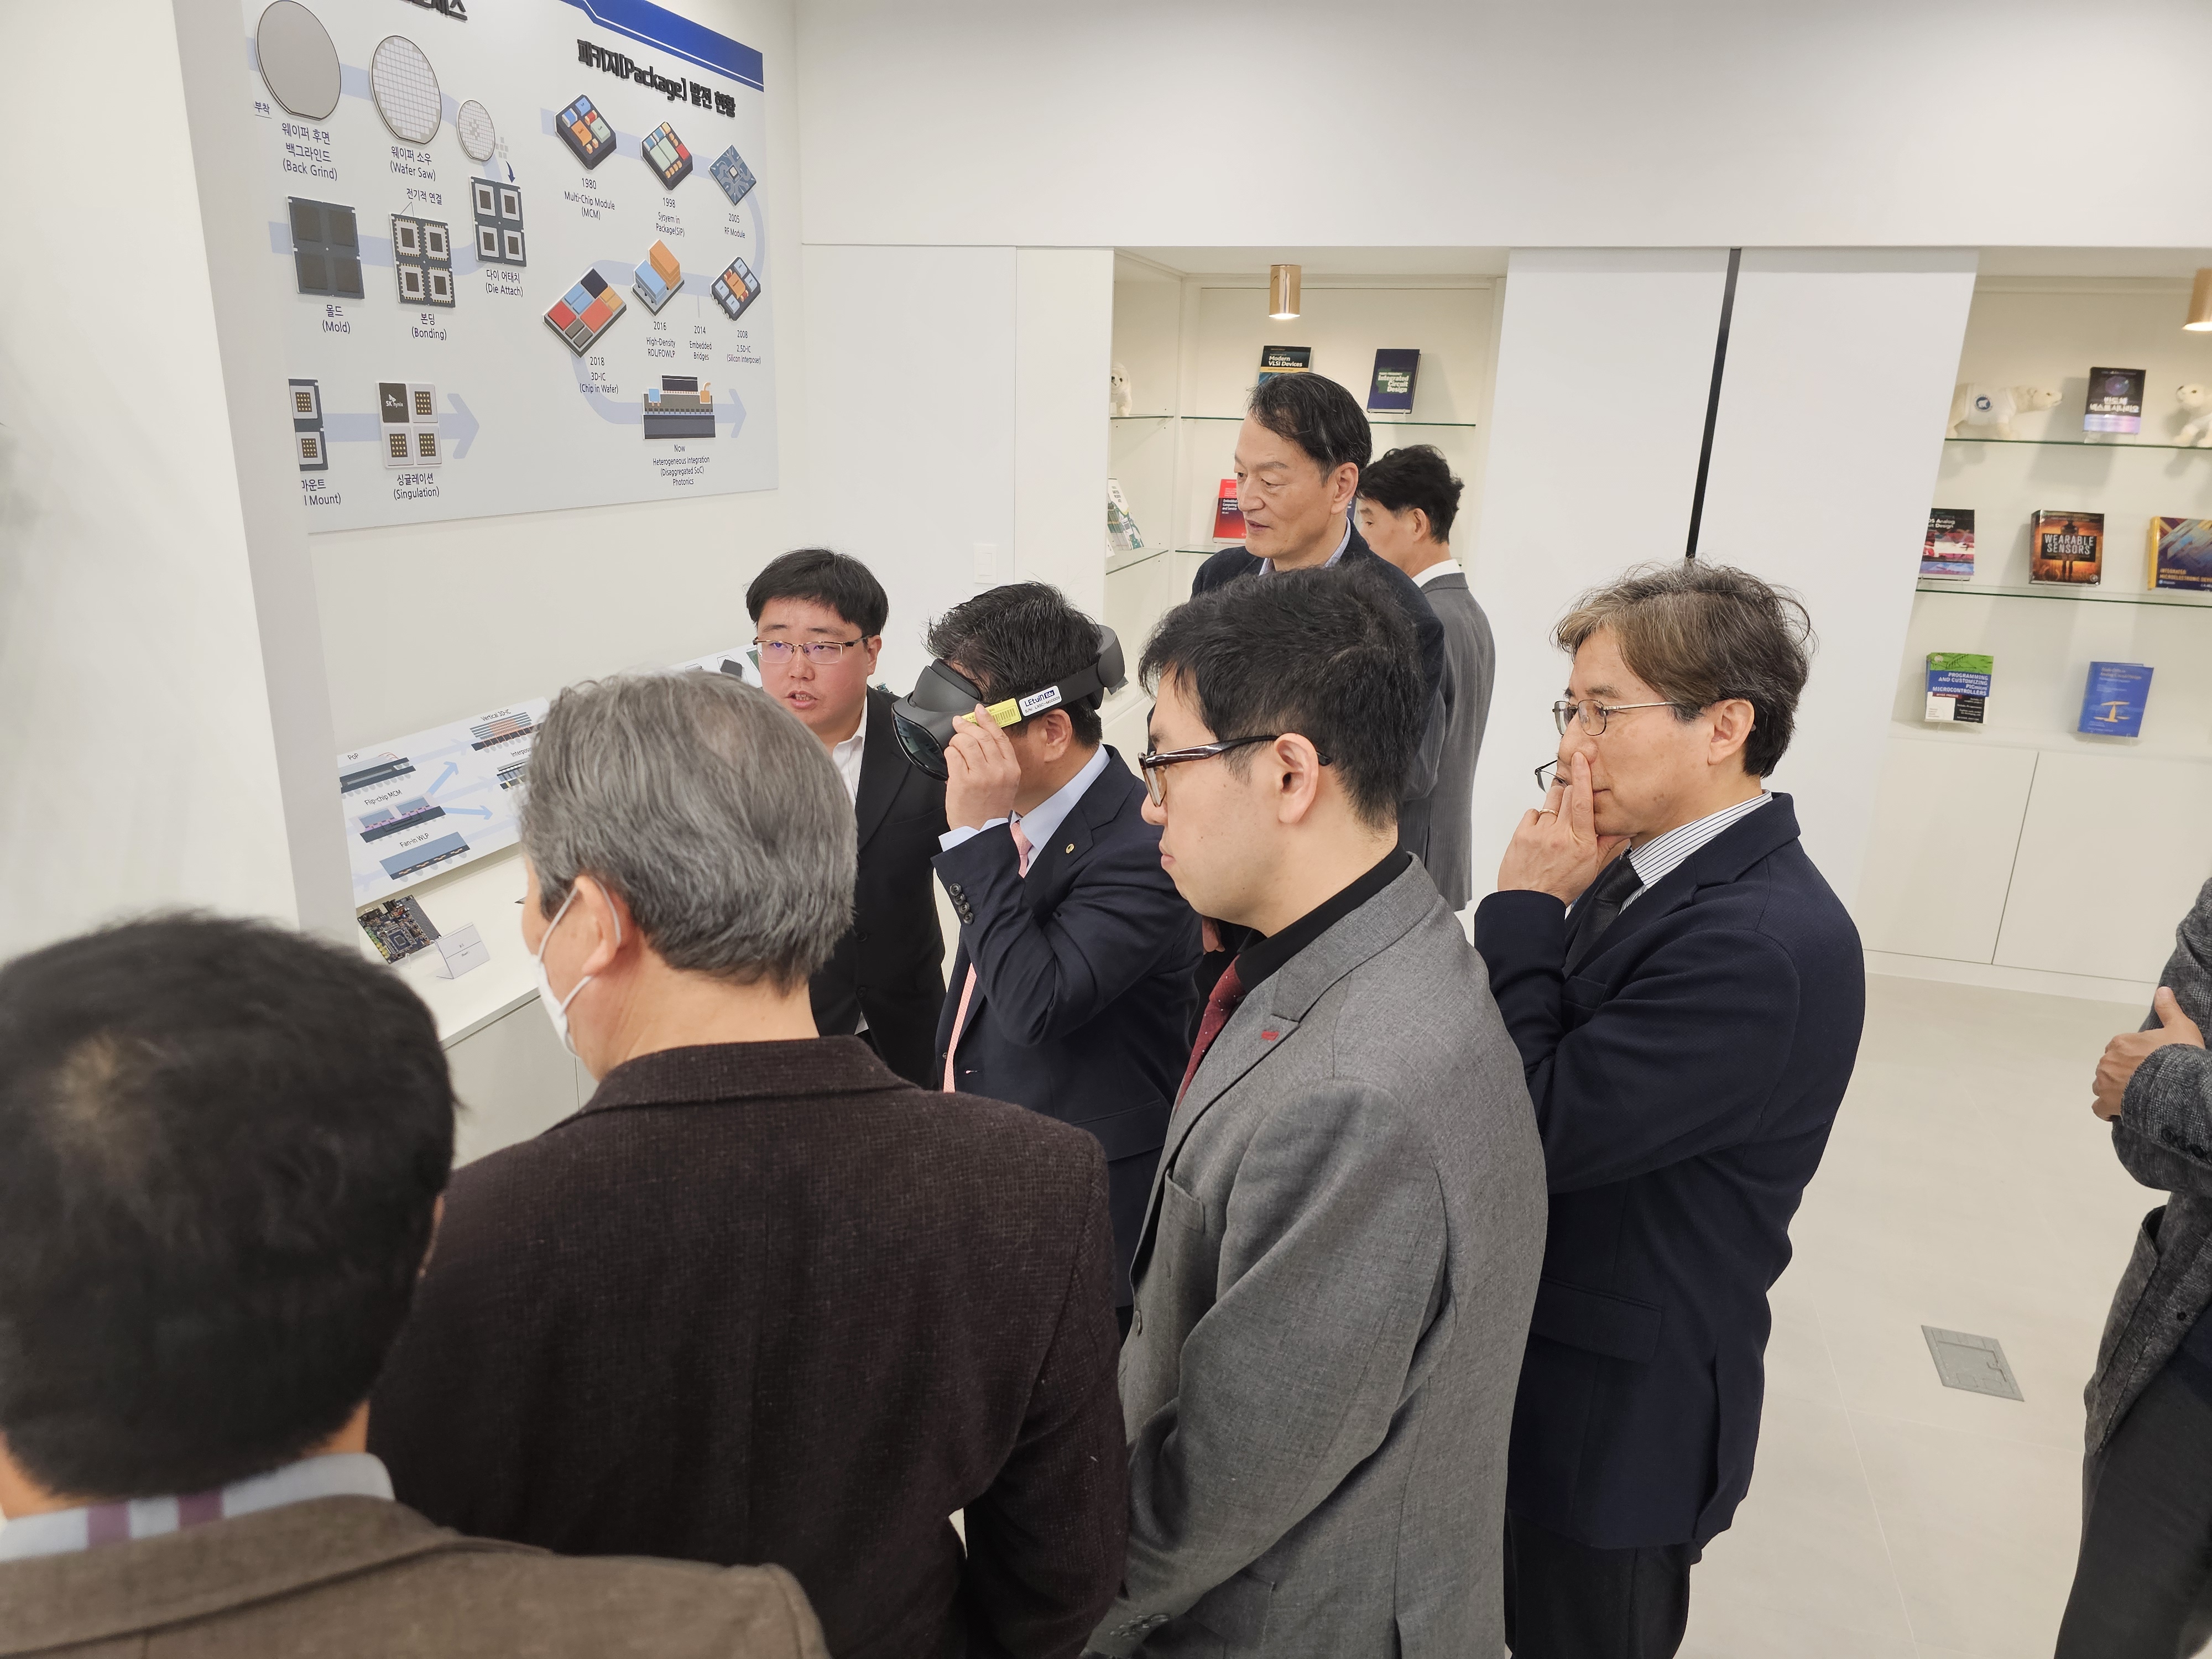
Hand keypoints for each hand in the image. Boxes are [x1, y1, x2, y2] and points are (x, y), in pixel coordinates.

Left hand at [943, 703, 1022, 830]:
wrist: (981, 832)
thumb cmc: (990, 809)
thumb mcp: (1006, 783)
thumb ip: (998, 761)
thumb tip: (981, 736)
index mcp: (1011, 769)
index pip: (999, 737)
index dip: (987, 720)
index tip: (979, 711)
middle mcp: (998, 770)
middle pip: (981, 736)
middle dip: (967, 726)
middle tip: (958, 724)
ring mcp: (980, 775)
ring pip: (966, 742)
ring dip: (957, 740)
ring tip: (955, 746)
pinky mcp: (963, 781)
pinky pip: (953, 755)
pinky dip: (950, 753)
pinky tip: (951, 758)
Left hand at [1497, 751, 1628, 904]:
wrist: (1529, 901)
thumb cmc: (1560, 887)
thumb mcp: (1592, 869)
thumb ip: (1608, 845)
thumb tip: (1623, 828)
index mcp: (1581, 841)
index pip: (1583, 800)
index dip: (1583, 776)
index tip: (1582, 758)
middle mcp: (1560, 833)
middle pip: (1567, 794)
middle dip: (1571, 794)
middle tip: (1571, 808)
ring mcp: (1539, 832)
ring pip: (1550, 801)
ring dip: (1556, 806)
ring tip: (1555, 826)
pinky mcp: (1522, 833)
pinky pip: (1533, 812)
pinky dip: (1539, 818)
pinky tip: (1541, 834)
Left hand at [2092, 986, 2205, 1119]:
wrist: (2178, 1085)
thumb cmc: (2179, 1056)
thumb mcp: (2180, 1028)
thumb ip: (2168, 1009)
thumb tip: (2163, 990)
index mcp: (2121, 1043)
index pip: (2118, 1049)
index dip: (2131, 1057)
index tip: (2145, 1064)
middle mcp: (2108, 1061)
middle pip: (2109, 1067)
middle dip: (2121, 1073)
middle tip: (2142, 1082)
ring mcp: (2105, 1082)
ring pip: (2101, 1086)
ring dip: (2112, 1090)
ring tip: (2132, 1096)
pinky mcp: (2107, 1102)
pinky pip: (2099, 1108)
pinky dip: (2106, 1110)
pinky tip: (2118, 1112)